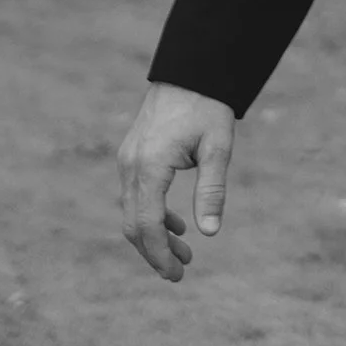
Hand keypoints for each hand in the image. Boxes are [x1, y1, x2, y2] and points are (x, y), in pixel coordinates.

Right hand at [117, 83, 237, 281]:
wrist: (190, 70)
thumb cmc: (207, 106)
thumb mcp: (218, 147)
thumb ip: (212, 190)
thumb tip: (210, 233)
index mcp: (150, 166)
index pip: (147, 224)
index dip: (160, 254)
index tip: (177, 275)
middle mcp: (131, 166)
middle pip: (134, 225)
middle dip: (155, 253)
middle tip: (180, 274)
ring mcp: (127, 160)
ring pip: (132, 212)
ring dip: (154, 237)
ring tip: (185, 254)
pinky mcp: (132, 155)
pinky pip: (135, 196)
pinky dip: (152, 216)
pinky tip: (178, 225)